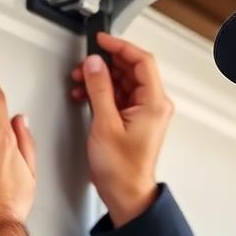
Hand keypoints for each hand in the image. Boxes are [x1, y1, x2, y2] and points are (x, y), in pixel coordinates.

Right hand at [69, 32, 172, 218]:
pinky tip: (86, 95)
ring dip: (101, 79)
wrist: (125, 194)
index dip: (120, 46)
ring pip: (123, 82)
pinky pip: (119, 97)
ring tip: (81, 81)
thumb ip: (99, 89)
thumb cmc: (121, 170)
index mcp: (155, 104)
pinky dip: (102, 93)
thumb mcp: (105, 124)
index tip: (102, 41)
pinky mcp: (133, 121)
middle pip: (131, 70)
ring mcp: (144, 114)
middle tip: (86, 65)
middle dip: (106, 64)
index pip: (142, 61)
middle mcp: (153, 106)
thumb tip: (95, 65)